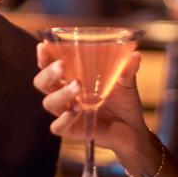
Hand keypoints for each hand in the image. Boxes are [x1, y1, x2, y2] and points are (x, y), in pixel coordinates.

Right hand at [32, 43, 148, 159]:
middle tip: (61, 66)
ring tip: (78, 86)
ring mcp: (67, 112)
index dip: (44, 57)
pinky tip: (76, 110)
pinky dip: (64, 118)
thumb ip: (127, 69)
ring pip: (49, 102)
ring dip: (60, 93)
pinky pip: (58, 126)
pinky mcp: (72, 130)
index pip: (50, 66)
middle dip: (48, 73)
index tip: (44, 46)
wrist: (133, 130)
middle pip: (42, 83)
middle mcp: (66, 95)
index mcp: (72, 78)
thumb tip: (135, 55)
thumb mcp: (126, 83)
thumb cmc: (124, 103)